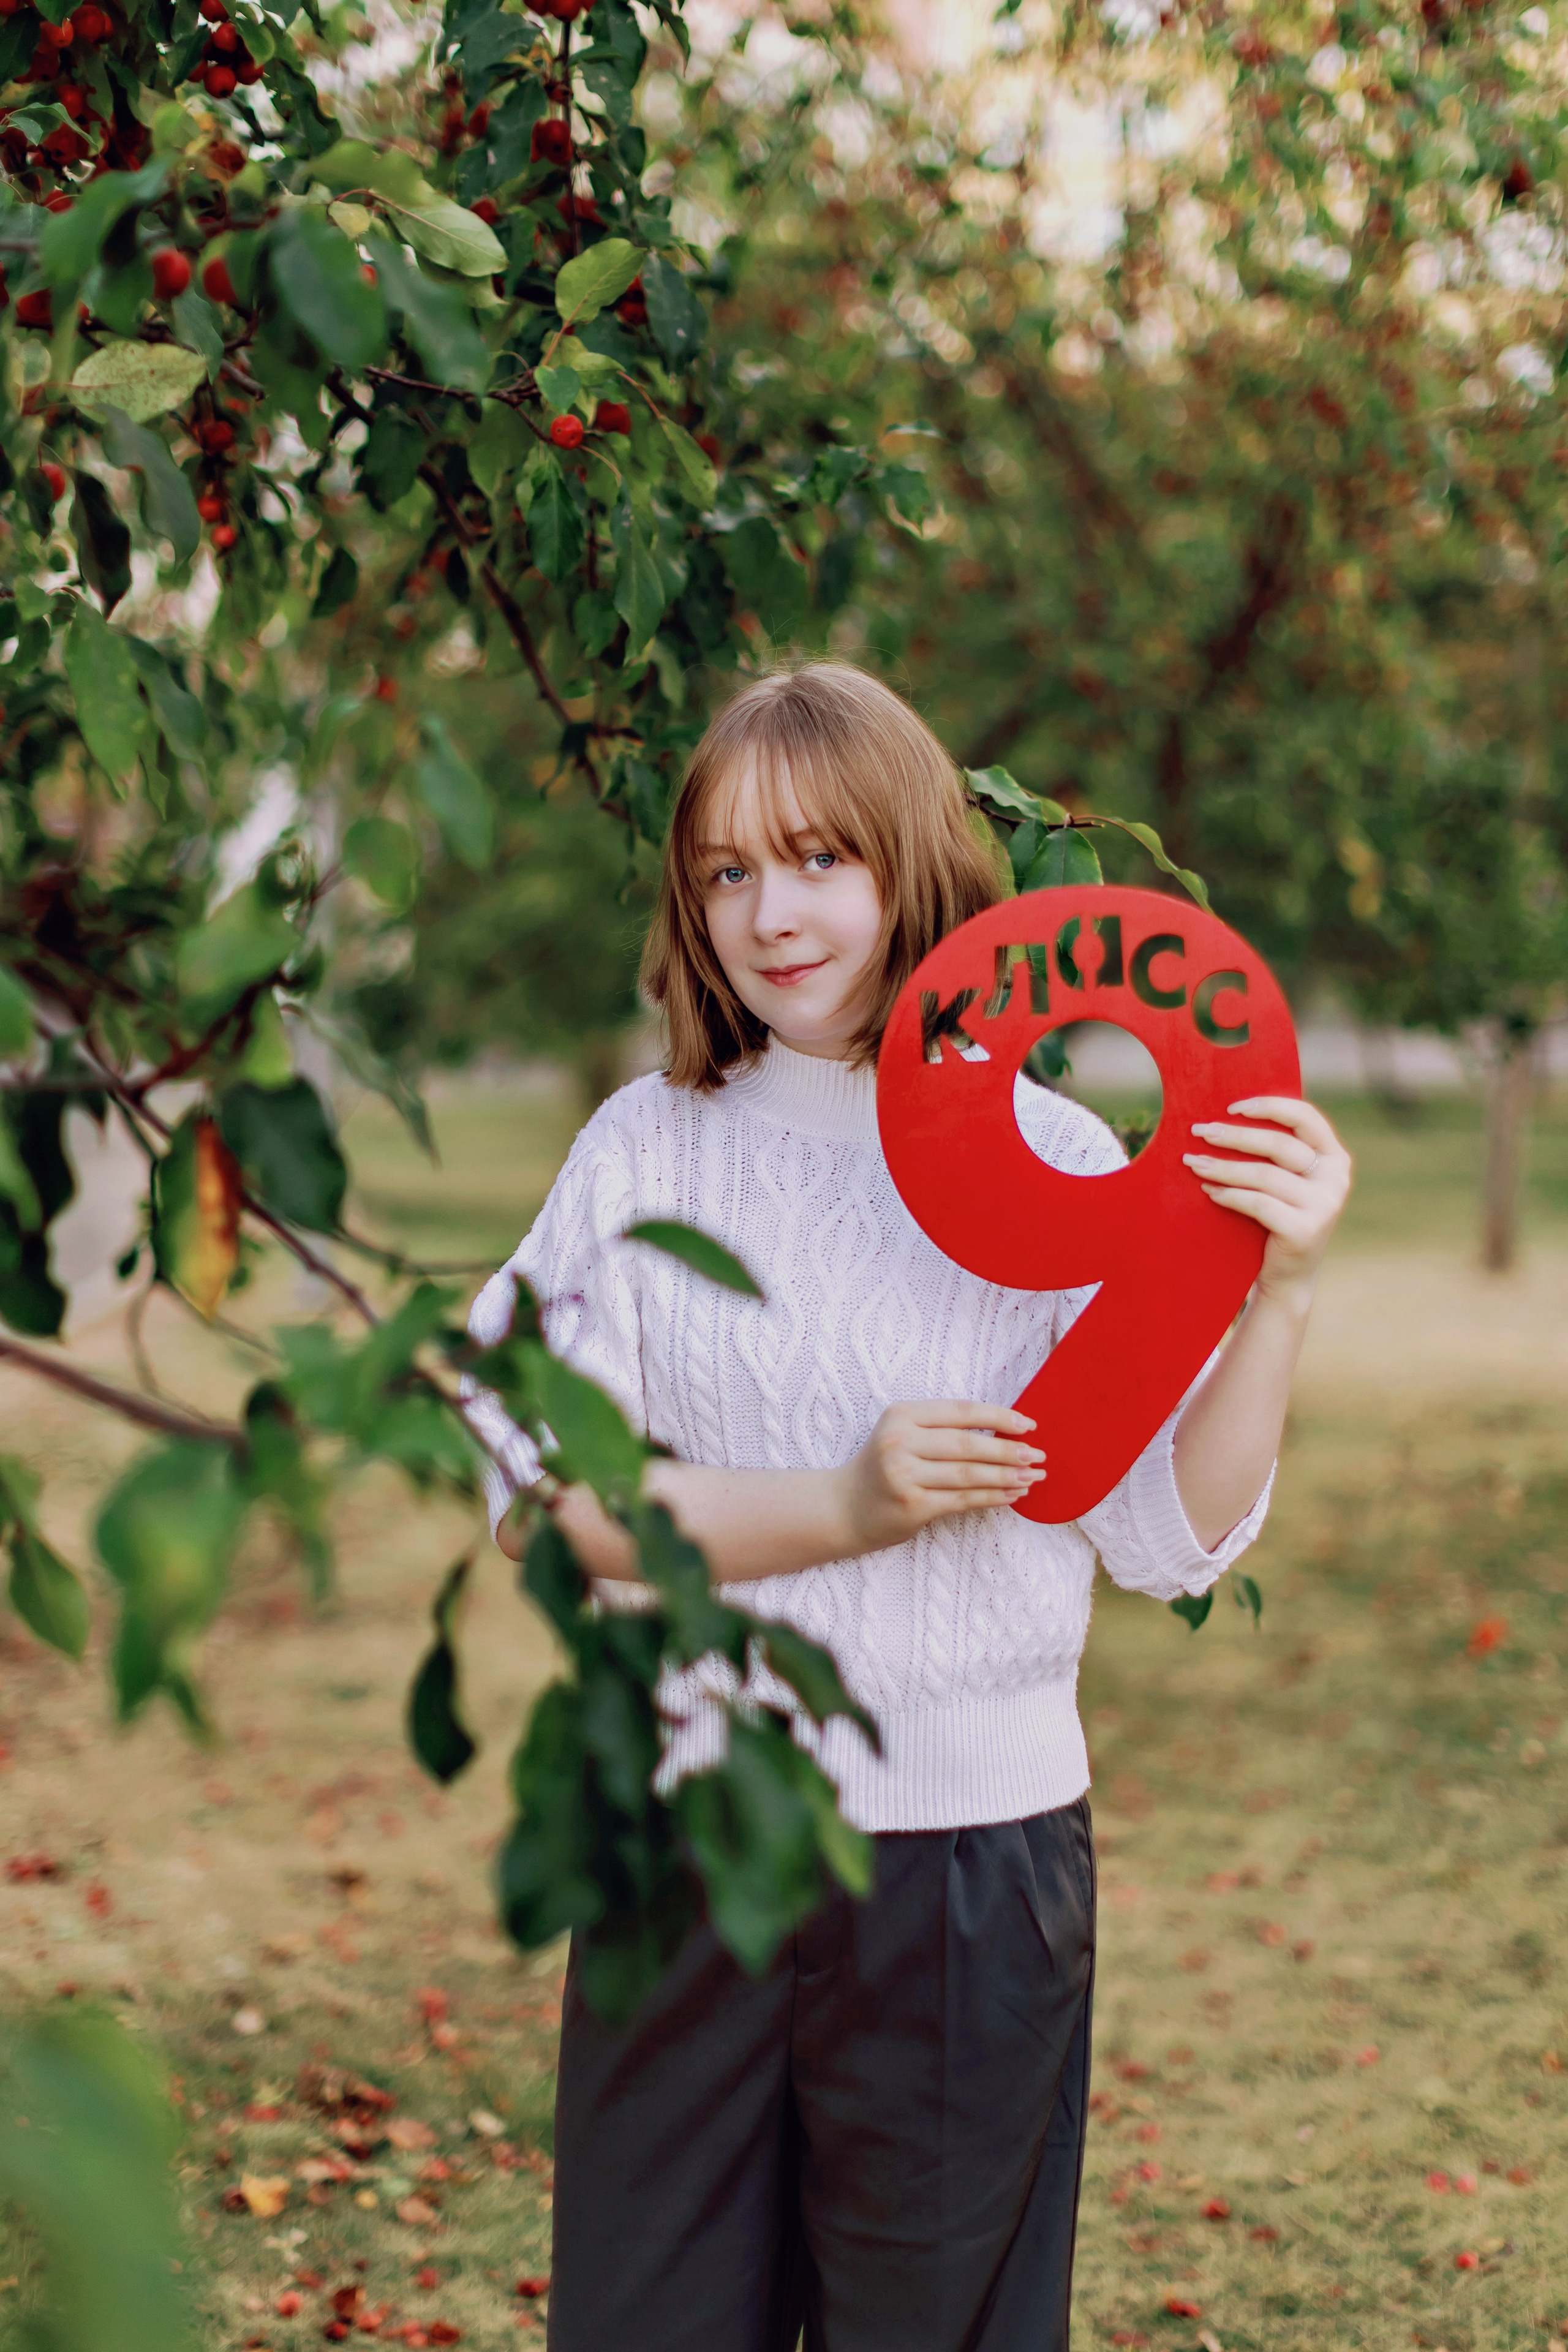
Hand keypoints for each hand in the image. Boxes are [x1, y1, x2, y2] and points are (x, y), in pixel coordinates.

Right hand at [838, 1401, 1044, 1553]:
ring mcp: (904, 1475)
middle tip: (1039, 1456)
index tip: (1029, 1425)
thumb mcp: (903, 1434)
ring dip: (1007, 1476)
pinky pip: (962, 1500)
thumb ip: (943, 1429)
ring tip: (1033, 1477)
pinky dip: (992, 1497)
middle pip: (968, 1445)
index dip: (999, 1417)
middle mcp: (900, 1442)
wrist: (843, 1507)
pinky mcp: (912, 1506)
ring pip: (969, 1474)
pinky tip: (1011, 1495)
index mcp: (902, 1415)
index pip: (961, 1411)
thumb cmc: (883, 1467)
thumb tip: (1005, 1432)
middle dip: (1009, 1450)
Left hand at [1182, 1096, 1352, 1308]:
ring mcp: (1324, 1205)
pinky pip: (1258, 1203)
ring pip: (1264, 1175)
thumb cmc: (1277, 1218)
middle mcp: (1336, 1178)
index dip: (1269, 1106)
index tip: (1231, 1107)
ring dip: (1223, 1167)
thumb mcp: (1285, 1181)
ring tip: (1194, 1164)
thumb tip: (1227, 1114)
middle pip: (1279, 1145)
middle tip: (1200, 1132)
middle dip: (1234, 1136)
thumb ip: (1275, 1152)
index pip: (1305, 1117)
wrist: (1287, 1277)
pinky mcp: (1305, 1230)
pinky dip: (1229, 1196)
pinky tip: (1210, 1192)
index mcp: (1334, 1157)